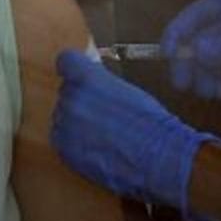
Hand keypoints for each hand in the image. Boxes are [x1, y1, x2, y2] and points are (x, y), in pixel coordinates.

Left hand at [51, 50, 220, 220]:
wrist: (159, 159)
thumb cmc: (151, 123)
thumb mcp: (128, 90)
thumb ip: (102, 83)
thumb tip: (92, 84)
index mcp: (88, 78)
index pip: (66, 61)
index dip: (74, 69)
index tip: (80, 76)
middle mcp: (71, 98)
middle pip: (66, 92)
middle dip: (80, 100)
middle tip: (102, 115)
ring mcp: (65, 125)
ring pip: (62, 116)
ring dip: (76, 123)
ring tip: (102, 136)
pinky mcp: (64, 149)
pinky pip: (62, 139)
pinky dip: (74, 143)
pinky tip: (96, 149)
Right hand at [161, 0, 220, 97]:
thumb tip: (194, 56)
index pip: (190, 18)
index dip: (175, 37)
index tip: (167, 58)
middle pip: (193, 40)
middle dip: (187, 62)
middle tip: (185, 85)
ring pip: (203, 57)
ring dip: (201, 75)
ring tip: (210, 92)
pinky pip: (217, 68)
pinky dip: (213, 80)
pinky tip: (219, 91)